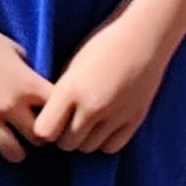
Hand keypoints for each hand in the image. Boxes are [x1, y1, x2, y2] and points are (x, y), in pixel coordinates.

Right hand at [0, 16, 55, 170]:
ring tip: (12, 146)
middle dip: (39, 138)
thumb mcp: (16, 51)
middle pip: (39, 139)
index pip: (60, 115)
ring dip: (16, 151)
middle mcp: (11, 105)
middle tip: (32, 135)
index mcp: (29, 85)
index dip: (61, 119)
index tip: (55, 120)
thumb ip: (30, 76)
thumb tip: (39, 92)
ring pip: (13, 153)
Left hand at [33, 21, 172, 154]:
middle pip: (66, 144)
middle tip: (64, 123)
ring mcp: (116, 115)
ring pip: (88, 148)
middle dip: (61, 136)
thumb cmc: (101, 44)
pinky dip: (103, 141)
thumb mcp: (70, 65)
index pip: (44, 131)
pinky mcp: (136, 119)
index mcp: (71, 89)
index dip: (42, 129)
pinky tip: (101, 127)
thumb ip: (59, 93)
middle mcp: (93, 106)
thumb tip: (46, 116)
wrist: (143, 37)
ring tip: (83, 124)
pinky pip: (112, 147)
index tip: (45, 120)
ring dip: (82, 139)